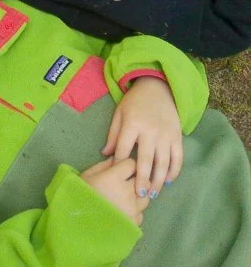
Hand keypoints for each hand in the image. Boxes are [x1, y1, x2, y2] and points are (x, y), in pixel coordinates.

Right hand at [80, 158, 150, 225]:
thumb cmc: (81, 194)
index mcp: (114, 177)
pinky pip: (141, 213)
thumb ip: (105, 165)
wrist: (77, 220)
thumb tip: (117, 159)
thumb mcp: (89, 175)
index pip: (132, 164)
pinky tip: (123, 211)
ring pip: (145, 198)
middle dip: (135, 180)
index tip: (122, 169)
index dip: (127, 166)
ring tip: (125, 198)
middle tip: (125, 184)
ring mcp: (132, 209)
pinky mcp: (133, 222)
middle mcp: (126, 192)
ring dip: (137, 196)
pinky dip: (135, 212)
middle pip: (143, 181)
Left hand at [102, 76, 182, 199]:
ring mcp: (166, 135)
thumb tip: (105, 155)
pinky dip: (174, 171)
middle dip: (142, 179)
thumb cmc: (134, 103)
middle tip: (139, 194)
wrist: (158, 88)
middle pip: (146, 160)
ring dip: (159, 180)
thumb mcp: (119, 114)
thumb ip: (113, 134)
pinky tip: (168, 181)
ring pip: (164, 162)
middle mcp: (150, 131)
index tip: (116, 177)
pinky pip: (178, 157)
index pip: (125, 149)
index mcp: (132, 124)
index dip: (120, 163)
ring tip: (153, 194)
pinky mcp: (177, 137)